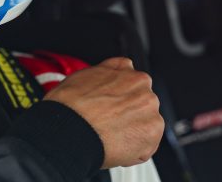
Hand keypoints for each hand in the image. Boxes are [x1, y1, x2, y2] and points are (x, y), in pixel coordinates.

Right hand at [43, 57, 163, 167]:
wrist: (69, 128)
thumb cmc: (72, 104)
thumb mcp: (88, 73)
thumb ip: (108, 71)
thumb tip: (112, 72)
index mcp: (134, 77)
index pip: (135, 86)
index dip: (121, 97)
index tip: (113, 104)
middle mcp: (147, 95)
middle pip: (141, 107)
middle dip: (128, 114)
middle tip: (108, 122)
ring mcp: (151, 117)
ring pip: (144, 127)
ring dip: (131, 132)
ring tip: (108, 136)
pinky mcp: (150, 139)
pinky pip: (144, 148)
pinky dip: (132, 151)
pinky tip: (113, 146)